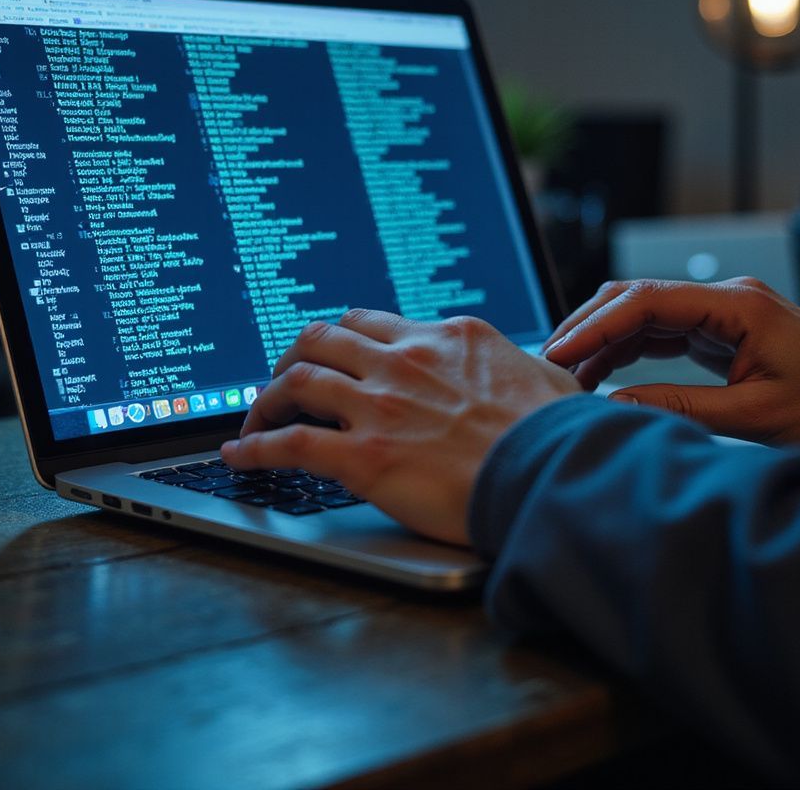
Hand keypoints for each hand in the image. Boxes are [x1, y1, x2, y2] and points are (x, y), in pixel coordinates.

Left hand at [220, 309, 581, 544]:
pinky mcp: (366, 456)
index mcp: (446, 337)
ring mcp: (381, 405)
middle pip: (323, 338)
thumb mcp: (546, 377)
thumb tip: (526, 368)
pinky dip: (255, 447)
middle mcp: (406, 360)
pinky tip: (239, 455)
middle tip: (284, 376)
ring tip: (255, 414)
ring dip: (267, 396)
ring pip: (298, 380)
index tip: (331, 354)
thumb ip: (518, 366)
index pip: (372, 324)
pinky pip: (290, 443)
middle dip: (294, 354)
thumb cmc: (560, 434)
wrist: (556, 475)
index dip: (342, 339)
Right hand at [543, 277, 799, 447]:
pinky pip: (657, 330)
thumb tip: (615, 403)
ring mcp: (717, 311)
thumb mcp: (755, 416)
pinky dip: (624, 349)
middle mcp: (722, 298)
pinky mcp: (715, 329)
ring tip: (568, 372)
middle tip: (551, 359)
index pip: (647, 301)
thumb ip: (680, 407)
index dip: (597, 325)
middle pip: (635, 297)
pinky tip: (600, 373)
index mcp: (736, 305)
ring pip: (640, 312)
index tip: (562, 350)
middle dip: (588, 326)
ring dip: (602, 338)